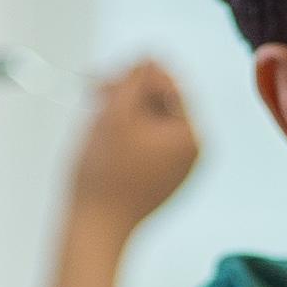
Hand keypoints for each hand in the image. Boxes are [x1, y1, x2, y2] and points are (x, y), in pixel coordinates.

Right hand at [70, 61, 204, 228]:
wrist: (93, 231)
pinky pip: (145, 147)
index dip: (135, 75)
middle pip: (162, 103)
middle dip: (126, 94)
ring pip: (150, 124)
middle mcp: (193, 155)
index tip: (103, 78)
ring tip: (93, 120)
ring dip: (121, 114)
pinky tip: (100, 146)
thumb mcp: (117, 112)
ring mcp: (178, 171)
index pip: (169, 84)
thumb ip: (136, 78)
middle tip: (93, 94)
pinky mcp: (160, 183)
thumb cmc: (102, 174)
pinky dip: (123, 138)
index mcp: (192, 137)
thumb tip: (150, 56)